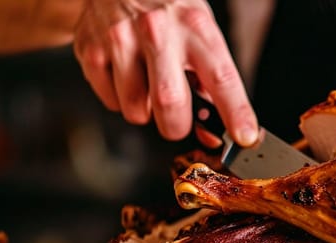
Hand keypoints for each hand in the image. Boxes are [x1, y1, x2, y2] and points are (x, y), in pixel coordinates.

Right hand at [73, 0, 257, 145]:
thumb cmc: (167, 9)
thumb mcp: (199, 27)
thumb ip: (209, 74)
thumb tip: (216, 123)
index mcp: (195, 26)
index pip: (221, 77)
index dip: (235, 112)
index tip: (244, 136)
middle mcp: (158, 31)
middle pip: (170, 102)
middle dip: (177, 126)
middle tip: (178, 121)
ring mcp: (121, 39)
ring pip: (136, 109)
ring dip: (147, 112)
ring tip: (149, 85)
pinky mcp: (91, 49)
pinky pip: (110, 101)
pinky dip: (122, 100)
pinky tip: (127, 76)